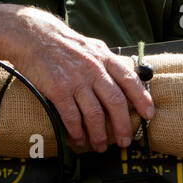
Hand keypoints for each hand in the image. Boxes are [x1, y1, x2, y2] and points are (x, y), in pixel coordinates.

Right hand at [0, 3, 154, 151]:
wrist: (33, 36)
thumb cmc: (65, 44)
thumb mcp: (93, 47)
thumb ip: (109, 63)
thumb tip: (128, 78)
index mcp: (105, 58)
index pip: (130, 80)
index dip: (142, 98)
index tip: (149, 115)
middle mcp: (94, 69)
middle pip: (115, 102)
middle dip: (123, 126)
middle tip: (125, 141)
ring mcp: (76, 80)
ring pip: (94, 114)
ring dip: (99, 135)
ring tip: (100, 146)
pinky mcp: (58, 89)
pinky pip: (71, 116)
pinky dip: (77, 131)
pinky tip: (78, 139)